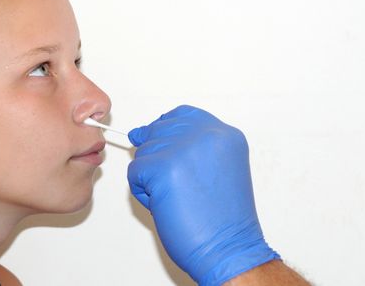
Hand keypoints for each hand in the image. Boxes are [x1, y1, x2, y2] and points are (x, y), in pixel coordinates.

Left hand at [128, 105, 280, 285]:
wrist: (229, 250)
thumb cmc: (224, 220)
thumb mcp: (216, 168)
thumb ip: (185, 146)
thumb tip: (140, 133)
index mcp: (225, 135)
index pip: (182, 114)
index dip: (166, 129)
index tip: (164, 145)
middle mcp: (207, 135)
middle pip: (159, 130)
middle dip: (158, 156)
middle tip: (176, 185)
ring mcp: (184, 148)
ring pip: (145, 152)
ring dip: (151, 176)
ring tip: (177, 197)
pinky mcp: (163, 167)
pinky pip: (136, 172)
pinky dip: (144, 191)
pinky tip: (166, 204)